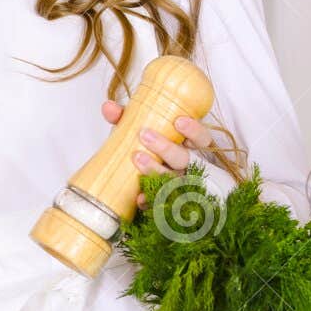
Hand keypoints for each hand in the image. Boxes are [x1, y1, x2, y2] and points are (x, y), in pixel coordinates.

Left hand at [100, 101, 214, 205]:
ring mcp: (180, 185)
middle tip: (145, 135)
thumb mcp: (141, 129)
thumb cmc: (150, 148)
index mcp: (190, 147)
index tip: (179, 121)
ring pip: (174, 180)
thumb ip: (127, 118)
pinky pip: (161, 202)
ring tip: (137, 158)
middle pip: (184, 158)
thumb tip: (109, 108)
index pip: (202, 138)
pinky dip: (150, 199)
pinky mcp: (167, 200)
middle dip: (166, 147)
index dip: (194, 130)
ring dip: (156, 169)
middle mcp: (189, 166)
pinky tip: (139, 198)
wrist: (143, 176)